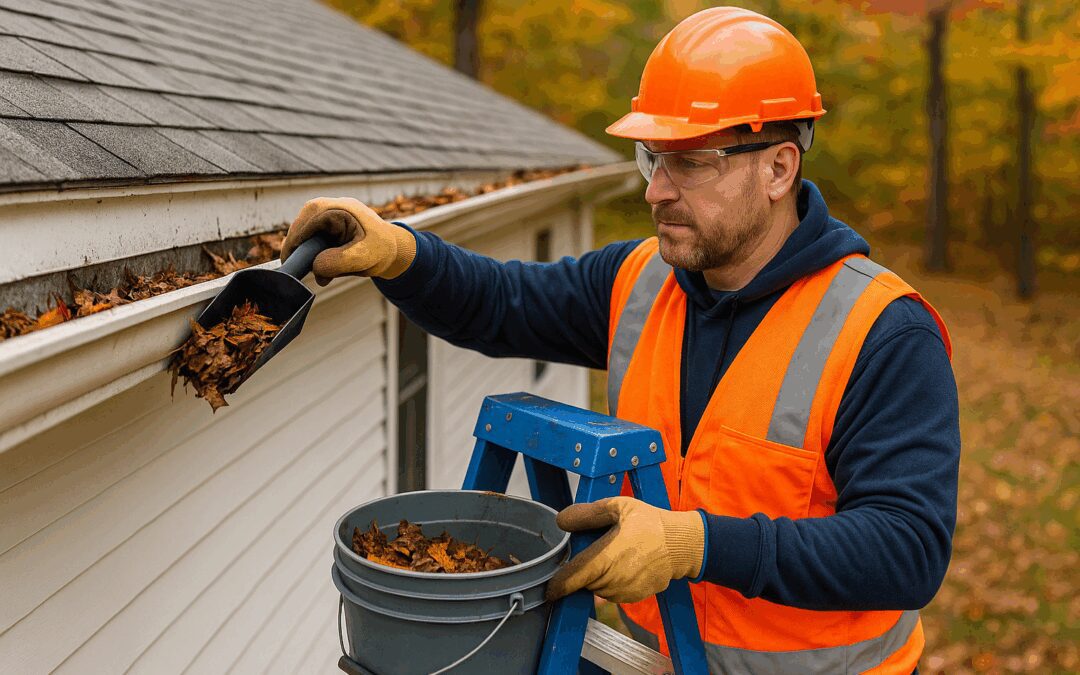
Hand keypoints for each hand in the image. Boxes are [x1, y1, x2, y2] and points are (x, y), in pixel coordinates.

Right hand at [281, 197, 416, 284]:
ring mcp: (326, 214)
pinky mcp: (325, 224)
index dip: (296, 241)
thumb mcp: (364, 258)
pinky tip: (321, 266)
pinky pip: (309, 237)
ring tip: (316, 270)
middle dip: (299, 247)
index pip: (308, 220)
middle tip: (299, 269)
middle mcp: (329, 206)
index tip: (289, 262)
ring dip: (305, 251)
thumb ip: (339, 262)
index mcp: (340, 208)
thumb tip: (315, 267)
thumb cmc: (381, 249)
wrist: (391, 248)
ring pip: (303, 232)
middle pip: (300, 224)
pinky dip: (311, 252)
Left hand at [545, 497, 703, 603]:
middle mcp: (613, 580)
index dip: (556, 585)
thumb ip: (587, 514)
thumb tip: (561, 521)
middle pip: (584, 582)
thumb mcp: (618, 507)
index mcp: (605, 559)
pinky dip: (613, 582)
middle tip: (599, 548)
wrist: (682, 544)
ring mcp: (624, 592)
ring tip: (616, 553)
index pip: (571, 579)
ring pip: (598, 588)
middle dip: (584, 569)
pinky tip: (626, 564)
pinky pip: (613, 592)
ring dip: (599, 576)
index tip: (549, 588)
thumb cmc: (650, 523)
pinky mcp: (634, 597)